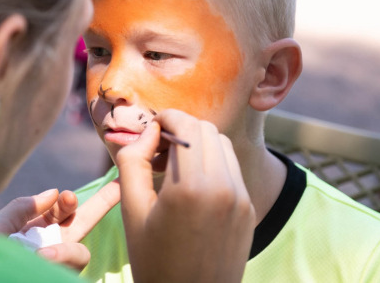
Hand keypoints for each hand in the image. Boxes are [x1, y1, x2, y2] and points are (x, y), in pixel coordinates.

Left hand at [0, 183, 119, 270]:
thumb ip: (22, 208)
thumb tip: (54, 192)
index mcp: (34, 231)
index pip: (61, 211)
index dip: (68, 201)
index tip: (66, 197)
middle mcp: (49, 248)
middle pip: (83, 224)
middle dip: (102, 204)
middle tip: (120, 186)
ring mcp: (57, 266)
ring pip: (81, 254)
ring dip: (65, 250)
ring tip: (41, 254)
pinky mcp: (60, 276)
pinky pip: (74, 266)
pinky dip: (61, 260)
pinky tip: (41, 260)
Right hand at [117, 111, 254, 282]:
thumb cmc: (153, 260)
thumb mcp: (131, 210)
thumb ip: (134, 161)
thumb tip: (148, 131)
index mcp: (191, 188)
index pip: (187, 126)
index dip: (167, 118)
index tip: (152, 128)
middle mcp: (223, 188)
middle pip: (207, 131)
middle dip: (182, 129)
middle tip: (159, 148)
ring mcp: (241, 199)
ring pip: (222, 146)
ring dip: (199, 144)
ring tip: (175, 165)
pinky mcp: (248, 210)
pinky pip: (232, 169)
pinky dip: (212, 163)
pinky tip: (192, 183)